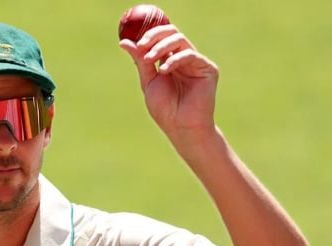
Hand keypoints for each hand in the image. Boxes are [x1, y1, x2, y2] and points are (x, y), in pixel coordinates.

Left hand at [120, 25, 218, 154]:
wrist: (181, 127)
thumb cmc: (165, 109)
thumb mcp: (149, 81)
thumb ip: (140, 61)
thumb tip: (124, 42)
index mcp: (170, 60)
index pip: (161, 37)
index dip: (149, 36)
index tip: (137, 44)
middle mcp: (184, 58)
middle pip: (172, 32)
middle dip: (155, 36)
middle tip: (142, 45)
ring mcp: (197, 62)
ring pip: (180, 40)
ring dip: (161, 46)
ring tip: (149, 59)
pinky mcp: (208, 68)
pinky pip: (190, 55)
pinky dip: (174, 60)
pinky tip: (163, 71)